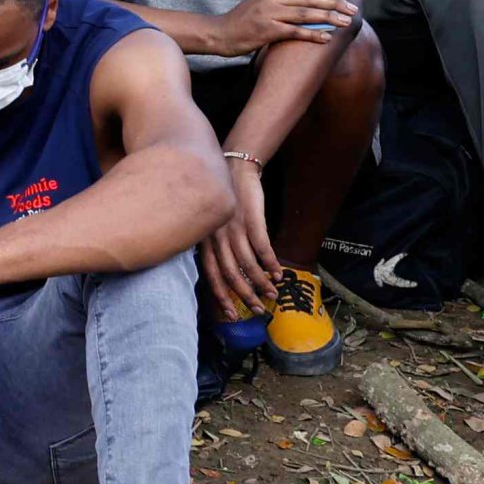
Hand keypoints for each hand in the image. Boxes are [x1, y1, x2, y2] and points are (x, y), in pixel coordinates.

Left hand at [199, 162, 275, 319]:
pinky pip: (262, 249)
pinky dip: (271, 264)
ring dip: (262, 282)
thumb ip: (214, 246)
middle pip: (230, 274)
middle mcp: (217, 237)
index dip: (221, 297)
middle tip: (258, 310)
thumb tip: (226, 272)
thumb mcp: (212, 223)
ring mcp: (234, 229)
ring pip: (248, 265)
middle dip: (245, 295)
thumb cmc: (224, 199)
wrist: (235, 168)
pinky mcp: (251, 221)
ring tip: (273, 294)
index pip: (210, 275)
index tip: (231, 315)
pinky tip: (278, 274)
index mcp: (205, 240)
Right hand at [210, 0, 354, 55]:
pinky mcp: (267, 31)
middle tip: (353, 8)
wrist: (221, 33)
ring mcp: (269, 14)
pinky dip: (312, 35)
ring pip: (305, 14)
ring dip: (328, 18)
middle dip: (334, 2)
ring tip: (345, 22)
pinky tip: (327, 38)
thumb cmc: (245, 18)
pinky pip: (295, 32)